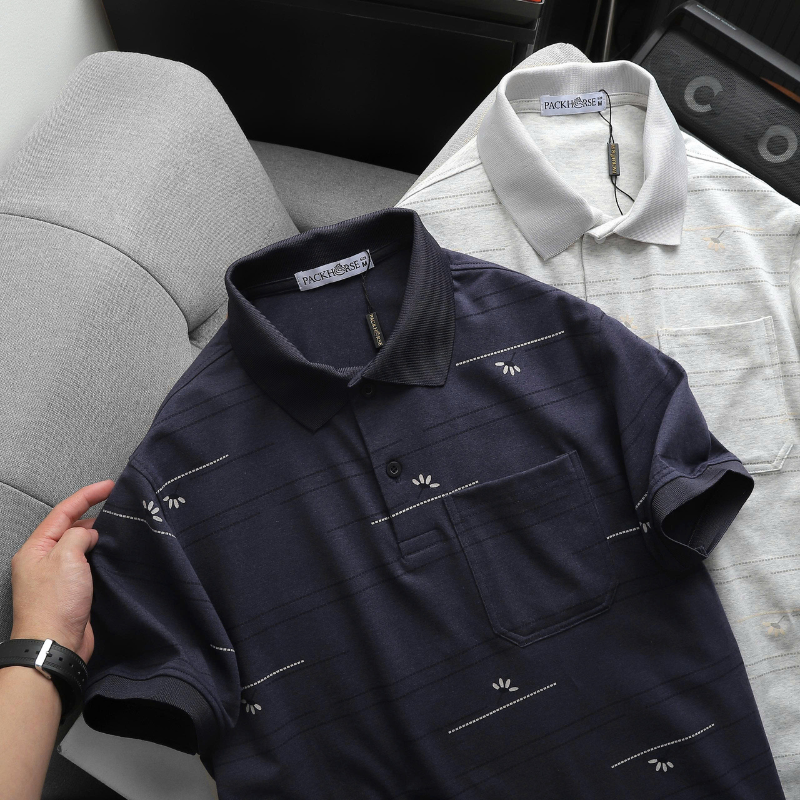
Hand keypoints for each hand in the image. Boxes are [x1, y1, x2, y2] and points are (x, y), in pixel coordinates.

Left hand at [10, 480, 114, 663]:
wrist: (55, 646)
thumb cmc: (54, 605)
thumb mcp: (66, 558)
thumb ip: (78, 536)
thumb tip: (89, 534)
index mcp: (35, 549)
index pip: (63, 512)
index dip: (87, 495)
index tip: (109, 486)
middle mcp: (44, 561)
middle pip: (70, 528)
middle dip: (93, 514)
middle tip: (118, 505)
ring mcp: (58, 577)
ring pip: (80, 547)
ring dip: (99, 537)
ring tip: (120, 527)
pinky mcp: (72, 592)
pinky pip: (88, 566)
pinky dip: (101, 556)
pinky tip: (114, 555)